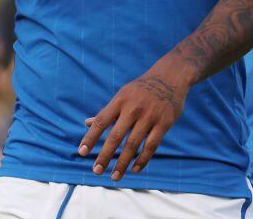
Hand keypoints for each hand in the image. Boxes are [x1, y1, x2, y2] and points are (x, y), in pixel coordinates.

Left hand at [78, 64, 189, 181]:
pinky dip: (142, 160)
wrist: (171, 76)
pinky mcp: (164, 123)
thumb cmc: (141, 89)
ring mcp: (150, 116)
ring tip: (115, 176)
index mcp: (120, 100)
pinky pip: (151, 146)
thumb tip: (86, 124)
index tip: (82, 152)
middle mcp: (133, 108)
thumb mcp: (123, 94)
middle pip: (116, 136)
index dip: (91, 137)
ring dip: (122, 162)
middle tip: (96, 170)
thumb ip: (107, 112)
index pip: (101, 121)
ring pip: (133, 144)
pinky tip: (134, 169)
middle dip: (104, 155)